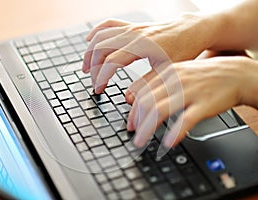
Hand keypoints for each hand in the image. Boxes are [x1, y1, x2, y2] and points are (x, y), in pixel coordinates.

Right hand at [82, 13, 222, 93]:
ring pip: (101, 36)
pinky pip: (108, 24)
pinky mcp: (132, 25)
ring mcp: (131, 28)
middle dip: (92, 67)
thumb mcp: (167, 71)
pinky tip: (90, 40)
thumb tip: (128, 99)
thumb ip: (146, 85)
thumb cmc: (184, 49)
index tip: (97, 89)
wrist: (192, 29)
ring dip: (90, 51)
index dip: (101, 77)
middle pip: (101, 48)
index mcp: (142, 46)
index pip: (111, 61)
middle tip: (93, 82)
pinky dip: (96, 32)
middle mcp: (134, 34)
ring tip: (85, 66)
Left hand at [126, 56, 257, 147]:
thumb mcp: (177, 73)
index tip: (129, 122)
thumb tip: (135, 98)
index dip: (132, 109)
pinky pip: (185, 120)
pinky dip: (174, 133)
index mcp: (166, 72)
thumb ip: (157, 83)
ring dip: (146, 129)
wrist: (235, 73)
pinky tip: (167, 143)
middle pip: (146, 102)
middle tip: (132, 133)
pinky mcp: (204, 103)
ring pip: (160, 111)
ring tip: (140, 141)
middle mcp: (175, 81)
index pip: (140, 90)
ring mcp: (189, 91)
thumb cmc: (203, 76)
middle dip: (135, 120)